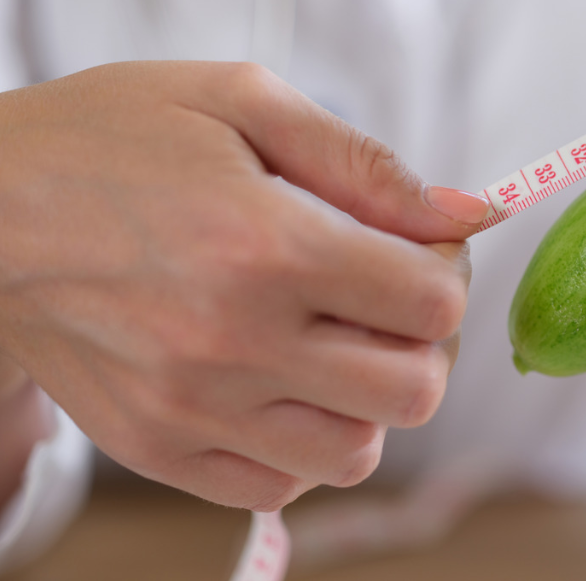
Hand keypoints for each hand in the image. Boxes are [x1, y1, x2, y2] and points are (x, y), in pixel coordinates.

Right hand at [0, 62, 487, 510]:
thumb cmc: (112, 137)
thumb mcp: (241, 100)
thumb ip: (366, 163)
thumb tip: (473, 213)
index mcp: (268, 245)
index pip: (436, 303)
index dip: (447, 269)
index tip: (416, 247)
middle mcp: (233, 342)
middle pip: (416, 389)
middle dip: (425, 339)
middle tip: (385, 297)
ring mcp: (191, 409)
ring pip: (356, 451)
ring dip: (369, 398)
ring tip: (330, 340)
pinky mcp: (155, 449)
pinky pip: (279, 485)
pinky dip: (302, 442)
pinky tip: (281, 382)